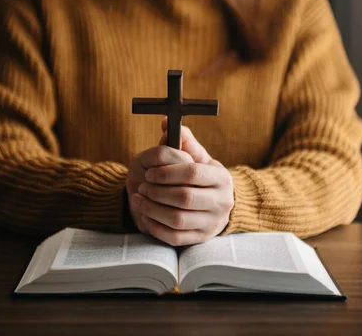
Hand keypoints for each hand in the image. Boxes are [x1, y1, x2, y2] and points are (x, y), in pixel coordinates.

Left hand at [132, 119, 234, 245]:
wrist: (214, 204)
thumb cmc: (200, 177)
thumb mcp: (196, 158)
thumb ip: (184, 141)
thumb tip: (167, 122)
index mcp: (221, 177)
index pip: (192, 172)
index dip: (167, 172)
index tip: (149, 172)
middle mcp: (222, 202)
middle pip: (184, 197)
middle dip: (157, 192)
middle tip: (141, 187)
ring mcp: (212, 223)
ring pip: (178, 219)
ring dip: (152, 209)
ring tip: (139, 200)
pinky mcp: (201, 239)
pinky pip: (175, 237)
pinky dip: (156, 227)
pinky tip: (145, 215)